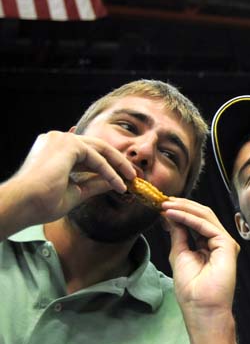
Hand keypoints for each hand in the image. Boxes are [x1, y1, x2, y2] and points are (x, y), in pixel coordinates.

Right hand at [6, 131, 134, 226]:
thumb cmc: (41, 202)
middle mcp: (57, 140)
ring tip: (131, 178)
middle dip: (117, 161)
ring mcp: (62, 139)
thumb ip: (94, 184)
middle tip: (132, 175)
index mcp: (54, 150)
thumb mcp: (76, 192)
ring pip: (100, 149)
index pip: (87, 154)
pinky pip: (97, 157)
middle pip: (96, 148)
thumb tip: (114, 182)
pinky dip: (110, 171)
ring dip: (118, 165)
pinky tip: (119, 184)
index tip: (121, 177)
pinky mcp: (68, 144)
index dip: (106, 165)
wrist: (23, 204)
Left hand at [163, 198, 239, 320]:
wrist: (200, 308)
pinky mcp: (226, 245)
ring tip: (165, 205)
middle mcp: (219, 241)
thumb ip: (178, 234)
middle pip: (202, 215)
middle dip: (182, 205)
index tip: (162, 206)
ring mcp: (224, 242)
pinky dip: (188, 218)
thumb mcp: (179, 254)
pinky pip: (206, 226)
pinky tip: (174, 215)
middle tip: (163, 201)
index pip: (197, 221)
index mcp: (209, 244)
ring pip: (205, 216)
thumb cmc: (191, 289)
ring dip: (184, 208)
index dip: (181, 211)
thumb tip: (170, 216)